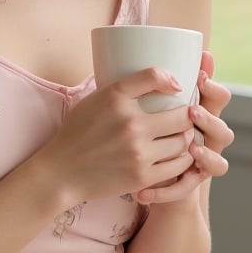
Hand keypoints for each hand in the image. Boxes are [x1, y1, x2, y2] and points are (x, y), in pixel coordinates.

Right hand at [45, 67, 199, 202]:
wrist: (62, 172)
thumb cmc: (78, 133)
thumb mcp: (94, 100)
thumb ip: (124, 88)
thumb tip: (160, 79)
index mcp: (115, 98)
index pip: (155, 76)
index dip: (174, 81)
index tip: (177, 87)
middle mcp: (130, 123)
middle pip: (182, 114)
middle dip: (189, 115)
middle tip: (186, 117)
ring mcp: (138, 152)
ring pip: (183, 141)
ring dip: (187, 138)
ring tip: (182, 136)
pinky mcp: (142, 176)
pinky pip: (177, 165)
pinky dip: (182, 160)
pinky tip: (177, 156)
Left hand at [132, 51, 233, 204]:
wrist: (139, 173)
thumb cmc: (143, 132)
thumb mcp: (145, 106)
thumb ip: (150, 82)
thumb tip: (141, 49)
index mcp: (200, 115)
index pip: (219, 98)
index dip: (214, 88)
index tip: (200, 76)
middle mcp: (206, 140)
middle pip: (224, 130)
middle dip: (211, 120)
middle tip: (192, 110)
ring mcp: (201, 166)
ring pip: (219, 163)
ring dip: (207, 156)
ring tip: (191, 151)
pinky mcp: (187, 187)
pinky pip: (186, 190)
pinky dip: (166, 191)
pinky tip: (145, 192)